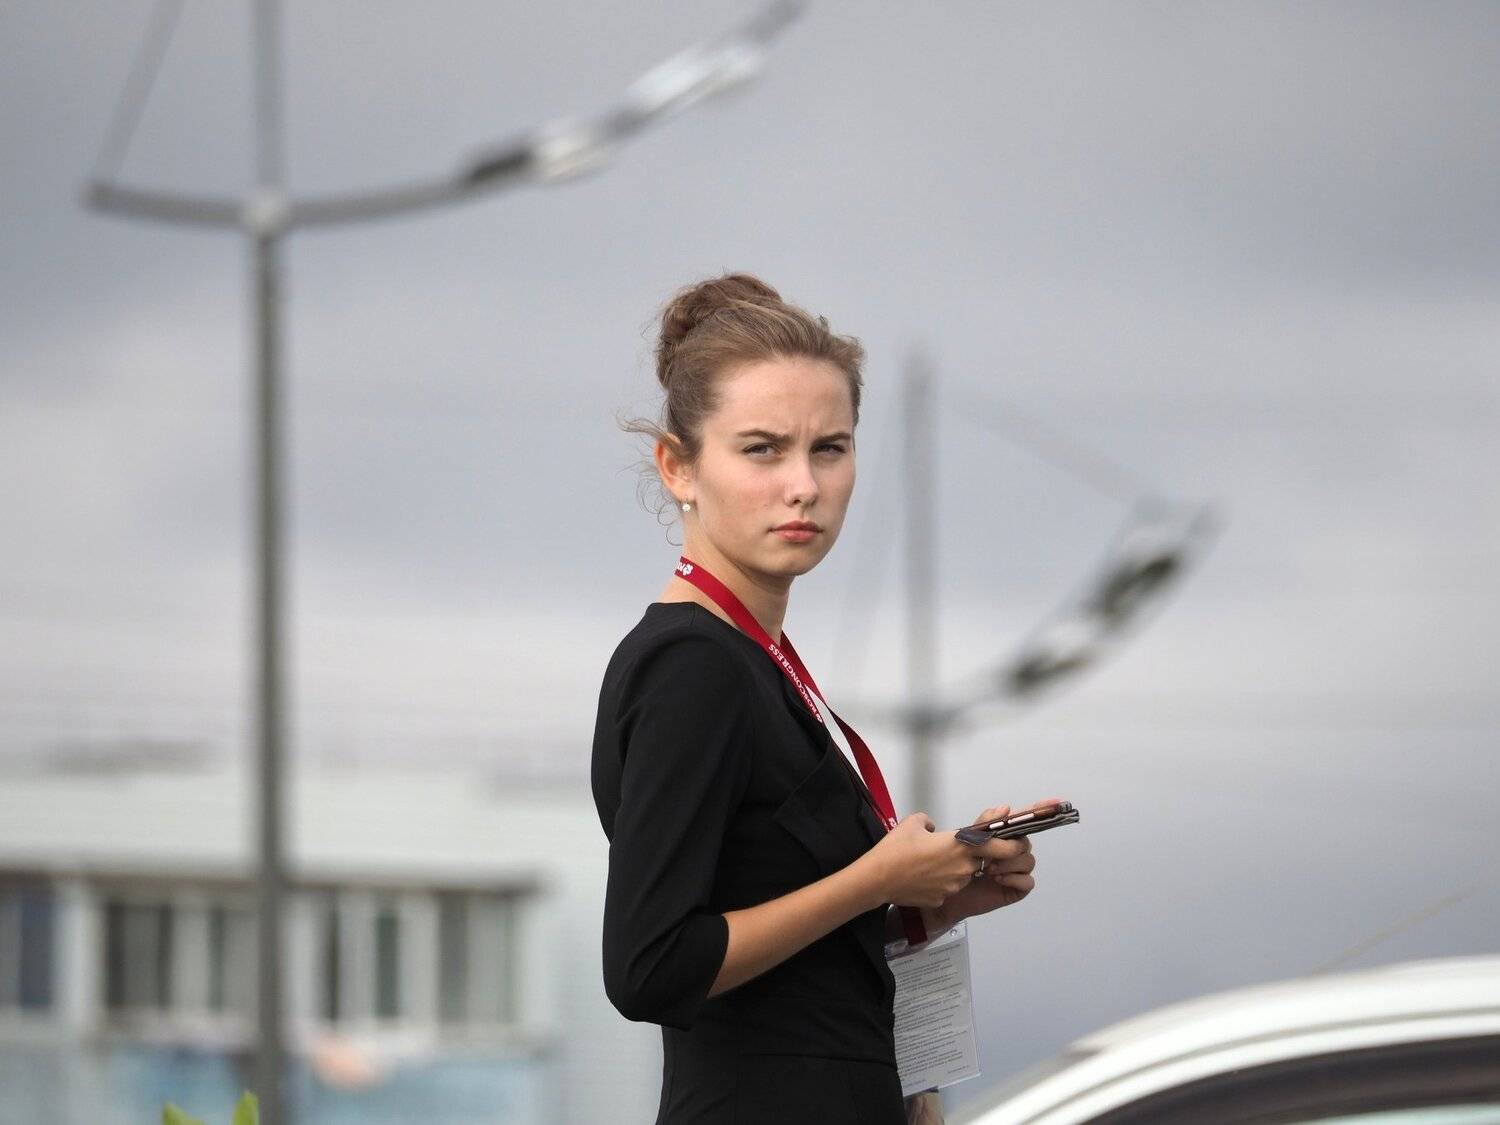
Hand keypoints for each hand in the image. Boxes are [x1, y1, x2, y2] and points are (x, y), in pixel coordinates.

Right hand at [866, 811, 1032, 910]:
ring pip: (964, 874)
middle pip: (980, 861)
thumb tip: (932, 827)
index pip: (999, 846)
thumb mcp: (913, 823)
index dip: (1012, 844)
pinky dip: (941, 882)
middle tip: (954, 851)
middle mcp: (963, 867)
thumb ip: (929, 821)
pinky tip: (922, 877)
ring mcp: (954, 885)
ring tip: (929, 862)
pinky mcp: (943, 898)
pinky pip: (948, 887)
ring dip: (955, 869)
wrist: (877, 879)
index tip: (1016, 842)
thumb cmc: (895, 849)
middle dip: (975, 857)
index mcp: (960, 845)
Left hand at [935, 798, 1061, 924]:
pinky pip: (1028, 881)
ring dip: (1009, 864)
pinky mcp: (1017, 888)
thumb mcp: (968, 841)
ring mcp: (1017, 870)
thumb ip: (985, 823)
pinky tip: (997, 880)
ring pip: (1028, 861)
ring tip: (989, 870)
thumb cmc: (959, 866)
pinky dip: (1014, 879)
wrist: (951, 894)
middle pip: (1026, 843)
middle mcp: (1014, 852)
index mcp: (1004, 837)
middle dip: (1010, 848)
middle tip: (989, 856)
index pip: (1025, 820)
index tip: (1057, 801)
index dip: (1041, 809)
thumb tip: (1006, 808)